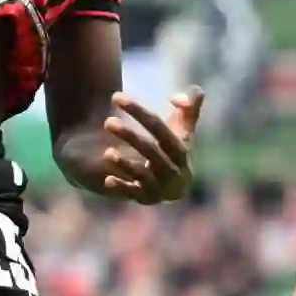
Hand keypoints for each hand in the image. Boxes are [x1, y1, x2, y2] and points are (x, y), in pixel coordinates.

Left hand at [98, 87, 203, 203]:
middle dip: (129, 136)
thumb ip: (189, 107)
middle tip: (107, 121)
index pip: (159, 128)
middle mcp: (171, 169)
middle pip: (150, 151)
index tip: (116, 97)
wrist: (176, 186)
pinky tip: (107, 180)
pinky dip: (121, 187)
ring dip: (124, 164)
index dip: (139, 112)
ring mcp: (158, 186)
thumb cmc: (175, 149)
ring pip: (141, 175)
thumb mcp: (185, 129)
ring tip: (106, 153)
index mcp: (180, 150)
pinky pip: (132, 194)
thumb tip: (177, 97)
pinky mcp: (144, 198)